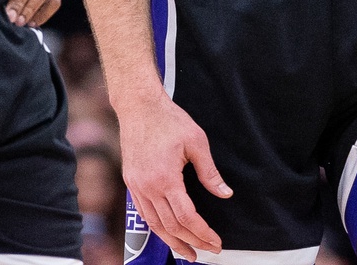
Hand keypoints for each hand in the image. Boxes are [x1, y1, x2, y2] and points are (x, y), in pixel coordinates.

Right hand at [116, 90, 232, 260]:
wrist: (139, 106)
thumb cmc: (169, 120)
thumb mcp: (197, 142)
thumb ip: (209, 172)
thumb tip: (225, 193)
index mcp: (166, 178)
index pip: (187, 217)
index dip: (203, 233)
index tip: (216, 243)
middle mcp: (148, 187)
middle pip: (171, 226)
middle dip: (192, 242)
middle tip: (208, 252)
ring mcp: (136, 186)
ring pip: (154, 224)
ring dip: (172, 241)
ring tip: (188, 253)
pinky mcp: (131, 182)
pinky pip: (143, 213)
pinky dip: (157, 227)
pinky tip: (167, 233)